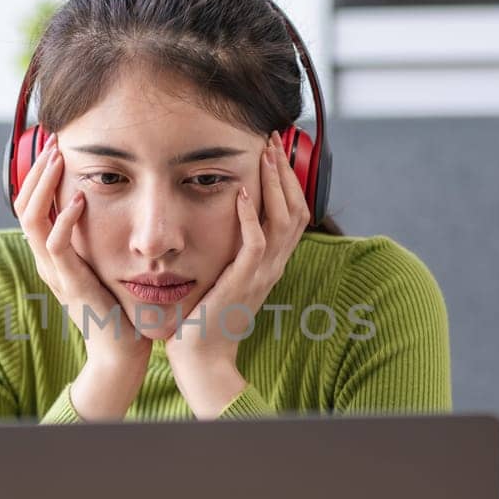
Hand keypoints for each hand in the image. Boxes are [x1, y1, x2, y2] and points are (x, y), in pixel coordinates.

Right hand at [12, 132, 152, 376]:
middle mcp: (47, 261)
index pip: (30, 206)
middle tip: (55, 142)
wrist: (122, 351)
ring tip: (59, 158)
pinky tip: (81, 198)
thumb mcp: (105, 263)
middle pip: (23, 206)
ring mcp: (55, 273)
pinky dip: (65, 218)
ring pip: (32, 219)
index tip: (58, 147)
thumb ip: (100, 239)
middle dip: (38, 171)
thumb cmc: (121, 306)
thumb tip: (113, 204)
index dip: (38, 175)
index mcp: (53, 255)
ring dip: (45, 184)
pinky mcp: (71, 284)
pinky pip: (57, 245)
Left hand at [164, 131, 309, 411]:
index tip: (274, 152)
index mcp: (271, 264)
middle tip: (274, 141)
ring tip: (265, 154)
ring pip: (282, 221)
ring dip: (274, 184)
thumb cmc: (205, 318)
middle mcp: (273, 266)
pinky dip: (250, 216)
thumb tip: (224, 221)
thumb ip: (231, 251)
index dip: (288, 181)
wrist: (202, 357)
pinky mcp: (242, 282)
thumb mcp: (225, 277)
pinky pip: (254, 244)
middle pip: (296, 210)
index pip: (294, 214)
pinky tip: (242, 192)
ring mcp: (261, 275)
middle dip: (286, 172)